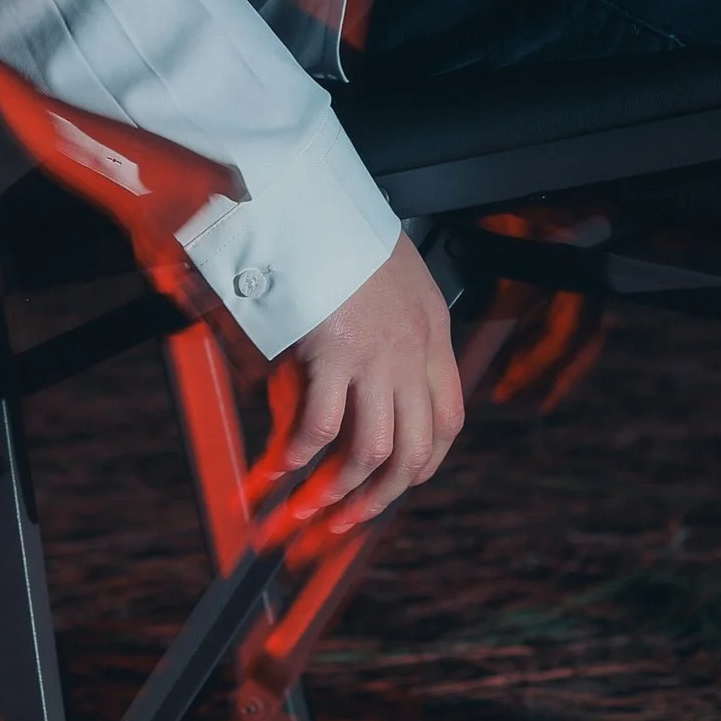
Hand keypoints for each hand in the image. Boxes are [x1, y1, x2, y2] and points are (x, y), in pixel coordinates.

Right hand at [268, 234, 464, 532]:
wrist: (315, 197)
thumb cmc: (337, 230)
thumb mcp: (385, 282)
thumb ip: (380, 336)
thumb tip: (344, 391)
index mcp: (432, 333)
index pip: (446, 422)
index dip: (422, 465)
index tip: (394, 486)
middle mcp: (414, 351)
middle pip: (414, 452)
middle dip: (378, 499)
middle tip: (344, 523)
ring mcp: (378, 355)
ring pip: (372, 452)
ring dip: (337, 493)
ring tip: (305, 512)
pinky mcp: (335, 352)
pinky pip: (320, 428)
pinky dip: (295, 459)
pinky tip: (274, 471)